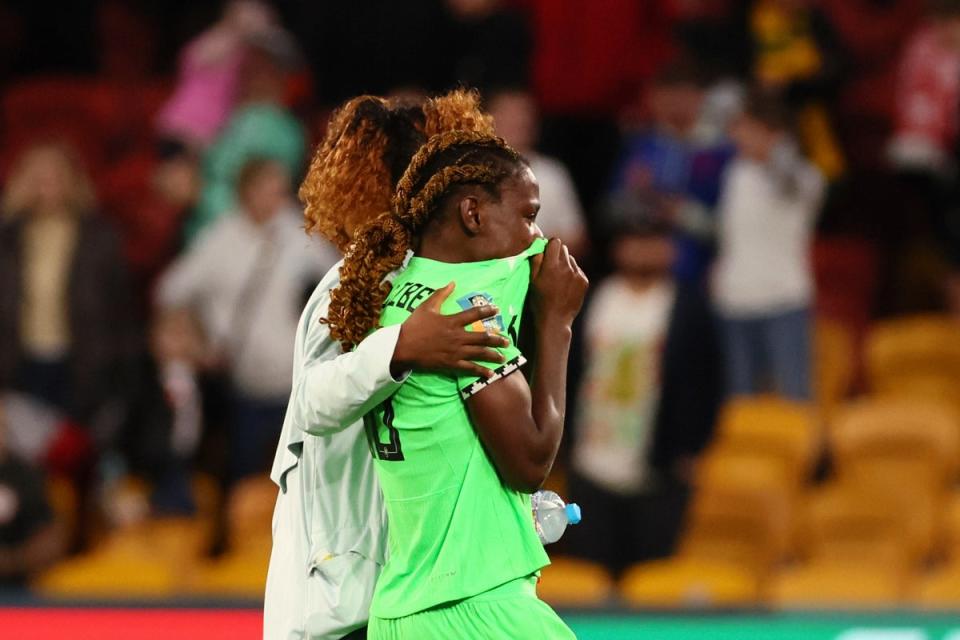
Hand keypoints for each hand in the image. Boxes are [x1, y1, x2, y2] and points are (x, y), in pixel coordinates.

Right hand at [392, 282, 509, 378]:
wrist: (403, 346)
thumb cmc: (414, 325)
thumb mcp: (427, 306)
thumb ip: (441, 294)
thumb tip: (453, 282)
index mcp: (452, 321)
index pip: (474, 314)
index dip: (487, 311)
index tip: (497, 310)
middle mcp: (457, 336)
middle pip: (482, 337)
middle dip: (497, 339)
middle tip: (507, 340)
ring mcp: (455, 351)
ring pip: (479, 353)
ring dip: (493, 355)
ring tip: (503, 357)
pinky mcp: (451, 364)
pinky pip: (469, 368)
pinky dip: (481, 371)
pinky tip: (490, 373)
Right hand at [531, 239, 588, 327]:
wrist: (555, 320)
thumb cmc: (539, 301)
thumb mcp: (532, 280)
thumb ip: (536, 260)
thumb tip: (540, 246)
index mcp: (551, 265)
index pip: (555, 242)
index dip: (550, 246)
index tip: (546, 253)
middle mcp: (566, 267)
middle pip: (564, 249)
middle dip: (557, 254)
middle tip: (551, 267)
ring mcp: (577, 274)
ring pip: (571, 260)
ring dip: (565, 264)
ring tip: (559, 278)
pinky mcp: (584, 281)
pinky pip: (578, 270)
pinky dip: (572, 274)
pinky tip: (566, 286)